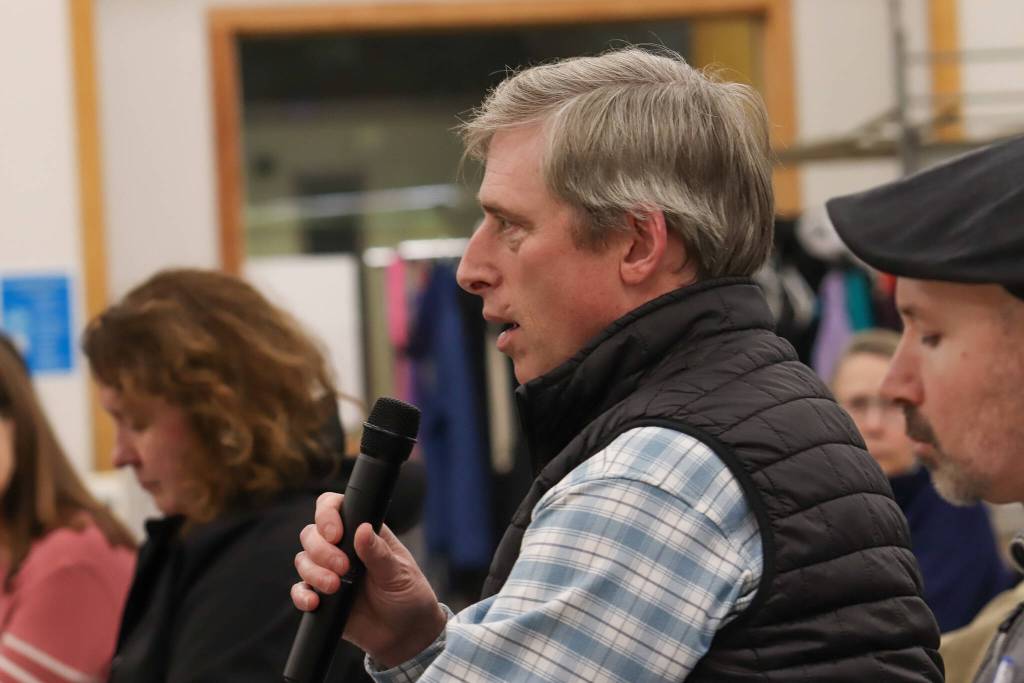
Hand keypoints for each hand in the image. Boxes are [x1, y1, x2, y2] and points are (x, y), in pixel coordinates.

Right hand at [292, 492, 446, 667]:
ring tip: (335, 587)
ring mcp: (329, 572)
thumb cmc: (408, 595)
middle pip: (311, 533)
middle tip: (343, 567)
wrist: (405, 635)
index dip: (327, 514)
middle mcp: (342, 548)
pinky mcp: (322, 597)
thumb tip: (362, 529)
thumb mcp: (399, 573)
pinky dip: (301, 595)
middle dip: (321, 549)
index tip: (335, 534)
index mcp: (363, 533)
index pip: (334, 507)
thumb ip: (379, 553)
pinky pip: (300, 590)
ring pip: (303, 559)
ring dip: (314, 572)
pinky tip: (315, 602)